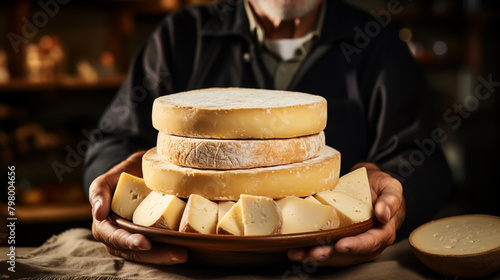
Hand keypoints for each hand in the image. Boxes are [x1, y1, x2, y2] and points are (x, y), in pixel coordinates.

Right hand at [88, 151, 187, 264]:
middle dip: (156, 255)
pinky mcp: (151, 238)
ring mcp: (135, 240)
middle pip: (136, 251)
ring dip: (166, 256)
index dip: (129, 241)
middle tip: (177, 254)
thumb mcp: (106, 180)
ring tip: (183, 254)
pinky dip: (171, 250)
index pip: (115, 237)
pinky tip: (186, 249)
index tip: (145, 243)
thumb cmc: (120, 178)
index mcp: (105, 225)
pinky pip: (159, 248)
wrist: (137, 173)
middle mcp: (119, 237)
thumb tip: (99, 213)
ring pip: (149, 254)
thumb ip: (99, 192)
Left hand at [287, 162, 404, 266]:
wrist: (368, 185)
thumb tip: (384, 214)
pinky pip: (324, 249)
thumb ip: (391, 199)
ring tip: (297, 253)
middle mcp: (367, 242)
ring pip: (334, 255)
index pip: (370, 242)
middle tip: (312, 253)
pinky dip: (309, 251)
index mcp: (383, 232)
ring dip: (314, 256)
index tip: (341, 245)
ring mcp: (351, 243)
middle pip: (348, 255)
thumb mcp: (390, 186)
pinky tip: (295, 250)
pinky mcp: (337, 240)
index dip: (356, 245)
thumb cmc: (380, 187)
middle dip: (329, 255)